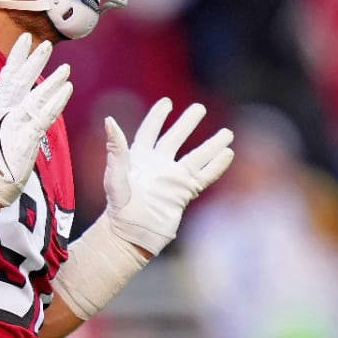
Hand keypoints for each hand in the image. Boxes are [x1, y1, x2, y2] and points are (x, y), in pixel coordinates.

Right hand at [0, 33, 72, 205]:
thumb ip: (6, 119)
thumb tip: (12, 109)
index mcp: (0, 112)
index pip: (8, 78)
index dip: (17, 58)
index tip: (24, 40)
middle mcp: (6, 114)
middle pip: (19, 81)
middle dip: (32, 61)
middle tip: (44, 44)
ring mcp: (16, 125)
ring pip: (34, 97)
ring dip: (51, 81)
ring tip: (66, 68)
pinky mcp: (26, 138)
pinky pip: (44, 116)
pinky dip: (56, 101)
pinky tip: (67, 89)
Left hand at [102, 98, 234, 253]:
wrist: (130, 235)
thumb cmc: (118, 207)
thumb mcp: (115, 175)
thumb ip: (116, 148)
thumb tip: (109, 120)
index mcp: (139, 158)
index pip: (150, 131)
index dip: (157, 117)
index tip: (167, 102)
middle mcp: (158, 166)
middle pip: (176, 139)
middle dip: (187, 123)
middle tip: (199, 108)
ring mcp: (172, 179)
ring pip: (196, 156)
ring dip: (211, 144)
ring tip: (228, 132)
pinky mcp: (184, 193)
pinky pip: (204, 176)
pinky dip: (216, 165)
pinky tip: (228, 154)